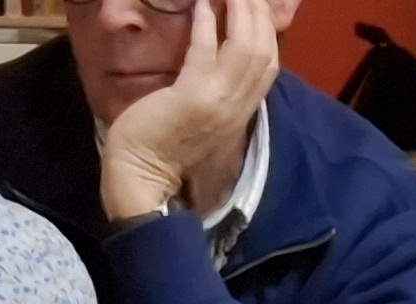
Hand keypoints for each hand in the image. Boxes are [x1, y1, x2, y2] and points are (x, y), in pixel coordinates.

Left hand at [98, 0, 274, 224]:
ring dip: (239, 12)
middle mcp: (239, 105)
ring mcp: (219, 103)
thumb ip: (218, 88)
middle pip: (264, 51)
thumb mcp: (205, 113)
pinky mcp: (193, 98)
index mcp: (244, 109)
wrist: (144, 174)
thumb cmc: (167, 143)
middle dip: (258, 12)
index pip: (271, 63)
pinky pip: (205, 53)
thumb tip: (219, 51)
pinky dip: (206, 26)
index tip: (257, 3)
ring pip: (244, 49)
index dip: (267, 28)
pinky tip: (201, 4)